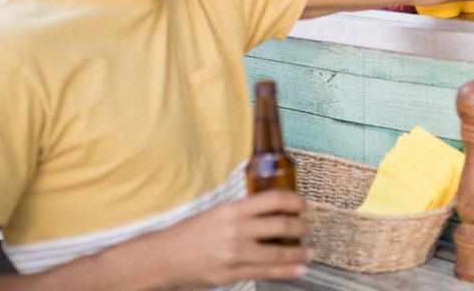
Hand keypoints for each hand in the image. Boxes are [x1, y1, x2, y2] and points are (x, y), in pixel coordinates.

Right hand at [149, 190, 312, 287]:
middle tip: (307, 229)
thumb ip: (244, 212)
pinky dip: (287, 271)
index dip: (295, 201)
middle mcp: (237, 230)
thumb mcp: (218, 212)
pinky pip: (266, 273)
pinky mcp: (232, 274)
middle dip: (301, 228)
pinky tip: (299, 268)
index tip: (303, 205)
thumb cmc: (190, 233)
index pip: (274, 200)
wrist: (164, 257)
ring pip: (278, 253)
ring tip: (310, 251)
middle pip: (281, 226)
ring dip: (299, 252)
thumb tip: (274, 211)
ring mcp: (235, 254)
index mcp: (233, 209)